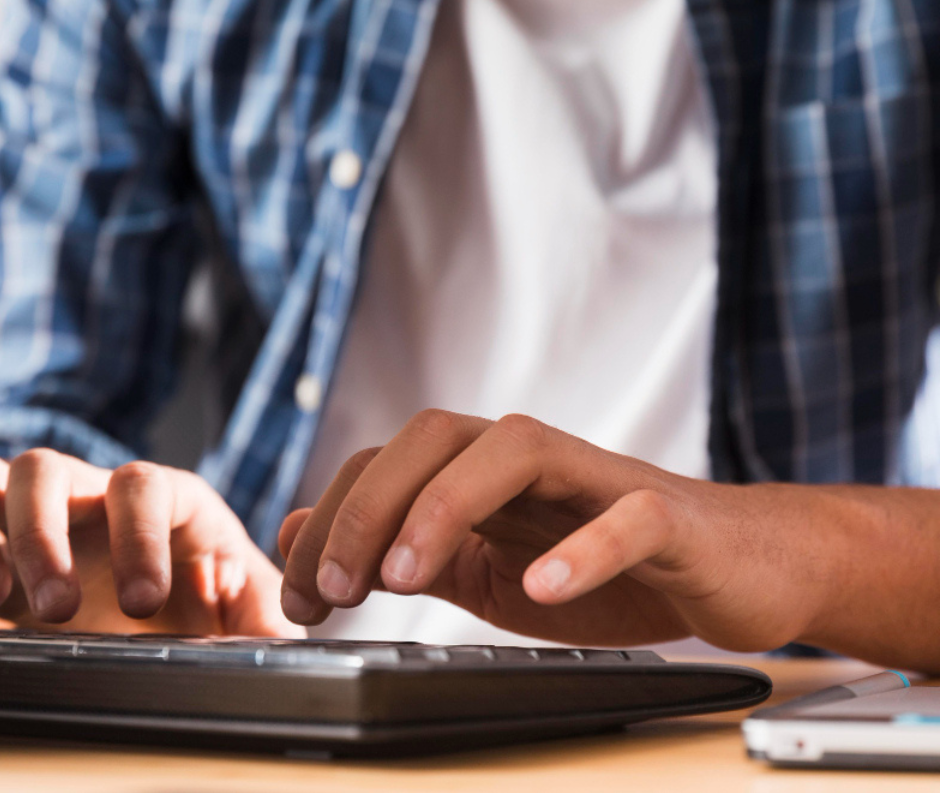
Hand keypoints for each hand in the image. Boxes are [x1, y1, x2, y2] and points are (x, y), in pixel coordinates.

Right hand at [0, 447, 302, 636]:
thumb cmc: (202, 604)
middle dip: (42, 534)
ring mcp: (21, 512)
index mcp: (157, 499)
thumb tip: (281, 624)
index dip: (140, 534)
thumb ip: (266, 615)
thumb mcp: (245, 611)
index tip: (147, 602)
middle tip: (56, 606)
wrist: (156, 614)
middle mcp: (83, 492)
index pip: (141, 483)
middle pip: (43, 466)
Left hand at [279, 409, 843, 651]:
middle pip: (434, 436)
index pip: (387, 463)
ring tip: (407, 578)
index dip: (332, 520)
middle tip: (335, 588)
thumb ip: (401, 551)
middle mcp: (530, 461)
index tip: (305, 598)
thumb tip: (301, 534)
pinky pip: (627, 517)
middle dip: (370, 506)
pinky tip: (542, 587)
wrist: (733, 570)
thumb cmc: (606, 569)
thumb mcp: (481, 571)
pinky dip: (582, 548)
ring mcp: (599, 481)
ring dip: (447, 507)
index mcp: (481, 473)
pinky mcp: (668, 518)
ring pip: (516, 451)